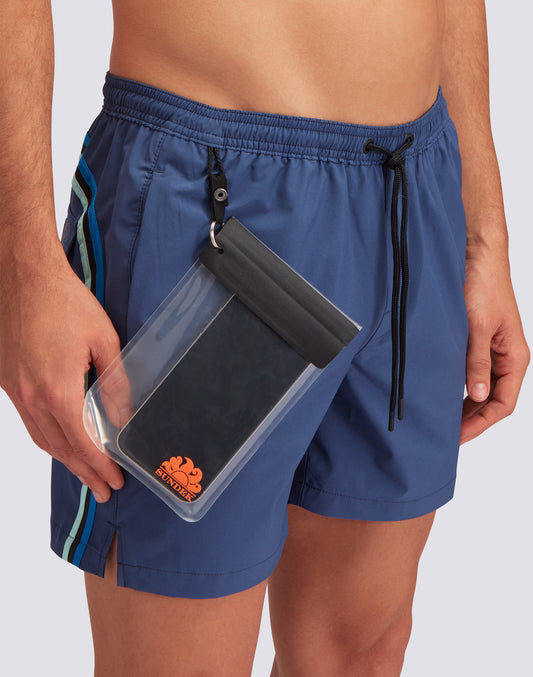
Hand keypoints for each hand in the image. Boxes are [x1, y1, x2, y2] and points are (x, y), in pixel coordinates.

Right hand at [0, 235, 124, 500]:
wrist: (24, 276)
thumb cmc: (64, 302)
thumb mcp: (104, 342)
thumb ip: (115, 385)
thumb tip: (124, 418)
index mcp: (58, 391)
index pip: (82, 444)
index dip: (99, 467)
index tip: (113, 482)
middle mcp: (31, 398)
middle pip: (60, 448)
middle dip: (84, 472)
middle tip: (102, 489)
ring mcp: (15, 391)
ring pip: (41, 438)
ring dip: (64, 458)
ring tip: (84, 471)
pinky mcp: (7, 380)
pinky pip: (28, 420)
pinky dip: (47, 437)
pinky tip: (60, 438)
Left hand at [461, 232, 529, 443]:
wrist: (476, 254)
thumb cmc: (483, 285)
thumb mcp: (478, 328)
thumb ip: (477, 363)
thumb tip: (476, 395)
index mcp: (515, 358)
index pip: (502, 404)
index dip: (480, 423)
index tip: (457, 436)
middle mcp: (506, 357)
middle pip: (492, 400)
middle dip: (472, 418)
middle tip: (446, 433)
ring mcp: (492, 350)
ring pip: (481, 388)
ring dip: (465, 404)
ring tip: (443, 418)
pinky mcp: (477, 341)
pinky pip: (473, 372)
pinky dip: (459, 386)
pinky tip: (444, 392)